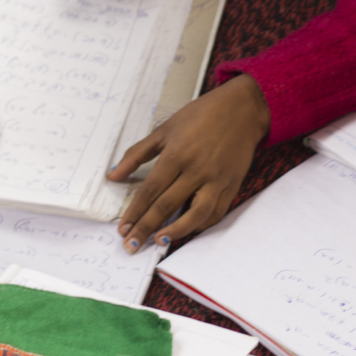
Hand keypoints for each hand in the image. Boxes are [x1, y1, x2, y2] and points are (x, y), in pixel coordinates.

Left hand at [111, 74, 269, 250]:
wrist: (242, 109)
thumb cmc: (201, 115)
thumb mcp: (165, 129)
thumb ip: (137, 154)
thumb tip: (113, 175)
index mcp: (176, 154)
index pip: (150, 191)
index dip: (134, 212)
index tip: (123, 228)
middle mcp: (196, 169)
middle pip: (166, 206)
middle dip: (146, 228)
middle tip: (132, 245)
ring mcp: (216, 179)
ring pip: (195, 214)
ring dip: (176, 232)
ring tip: (159, 240)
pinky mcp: (232, 185)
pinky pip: (216, 212)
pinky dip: (202, 224)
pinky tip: (187, 230)